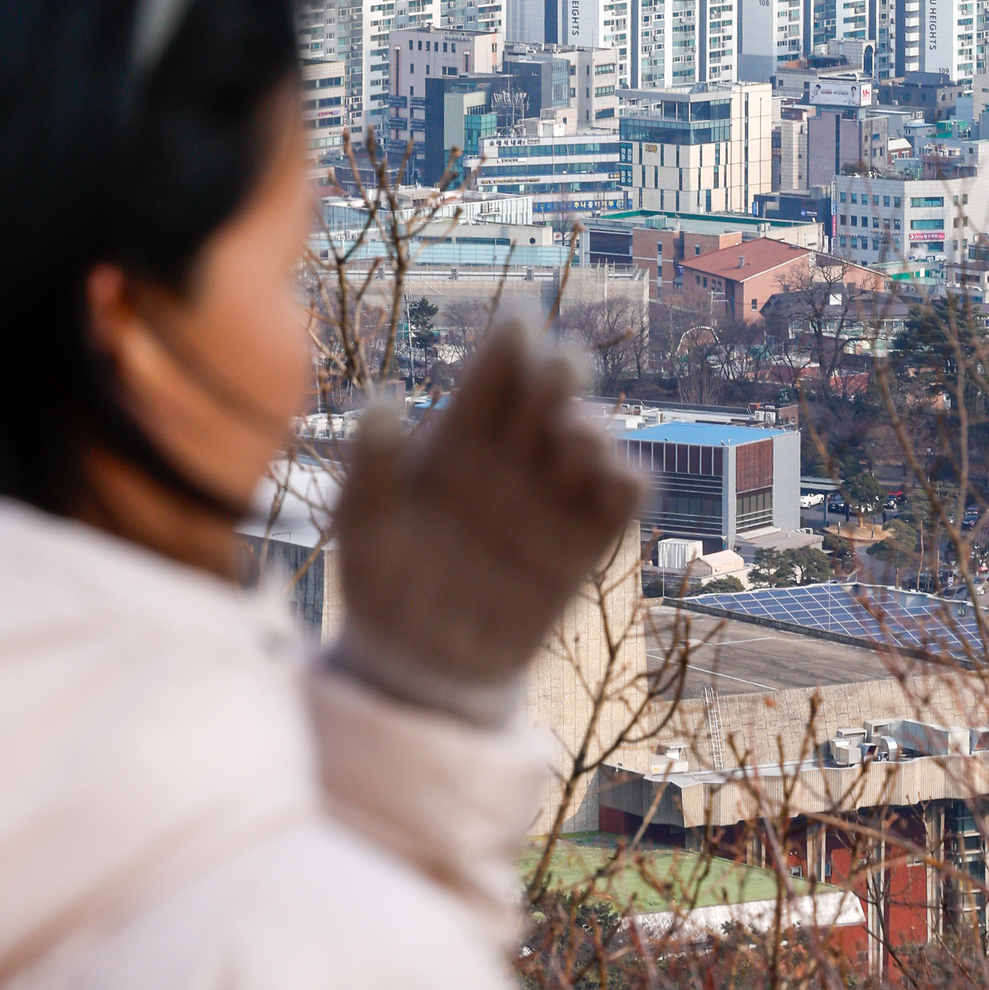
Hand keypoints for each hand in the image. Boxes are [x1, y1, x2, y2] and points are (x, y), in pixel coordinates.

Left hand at [331, 317, 644, 698]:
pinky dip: (628, 480)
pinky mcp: (583, 545)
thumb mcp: (361, 522)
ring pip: (590, 439)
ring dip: (592, 426)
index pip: (492, 377)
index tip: (520, 323)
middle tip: (558, 366)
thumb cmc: (381, 582)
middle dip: (559, 372)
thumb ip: (370, 463)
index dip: (510, 344)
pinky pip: (621, 501)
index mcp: (458, 439)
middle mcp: (511, 459)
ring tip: (572, 434)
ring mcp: (550, 499)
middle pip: (548, 395)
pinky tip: (614, 476)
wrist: (418, 666)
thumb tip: (381, 400)